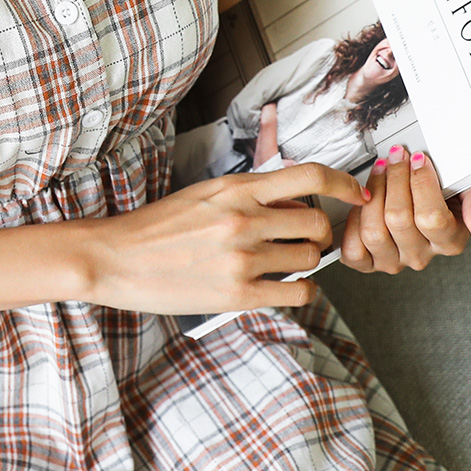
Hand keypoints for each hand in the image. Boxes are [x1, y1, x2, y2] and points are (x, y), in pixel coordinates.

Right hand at [74, 166, 354, 324]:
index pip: (310, 175)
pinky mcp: (238, 295)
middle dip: (318, 233)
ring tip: (281, 263)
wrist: (114, 259)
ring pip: (310, 258)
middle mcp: (244, 219)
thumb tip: (297, 201)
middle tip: (302, 240)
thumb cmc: (158, 227)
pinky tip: (283, 287)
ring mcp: (242, 258)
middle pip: (317, 223)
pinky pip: (299, 292)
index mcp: (236, 188)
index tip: (356, 193)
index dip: (342, 183)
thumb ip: (251, 194)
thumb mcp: (205, 193)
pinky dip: (301, 290)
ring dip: (305, 262)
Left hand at [337, 151, 470, 276]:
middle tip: (396, 157)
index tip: (418, 159)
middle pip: (399, 220)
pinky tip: (364, 201)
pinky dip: (354, 221)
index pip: (431, 217)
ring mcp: (393, 261)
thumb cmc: (444, 195)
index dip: (421, 183)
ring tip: (380, 171)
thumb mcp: (469, 190)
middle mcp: (421, 256)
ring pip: (374, 231)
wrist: (422, 202)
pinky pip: (354, 249)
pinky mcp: (368, 263)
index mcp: (449, 242)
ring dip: (373, 193)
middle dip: (395, 179)